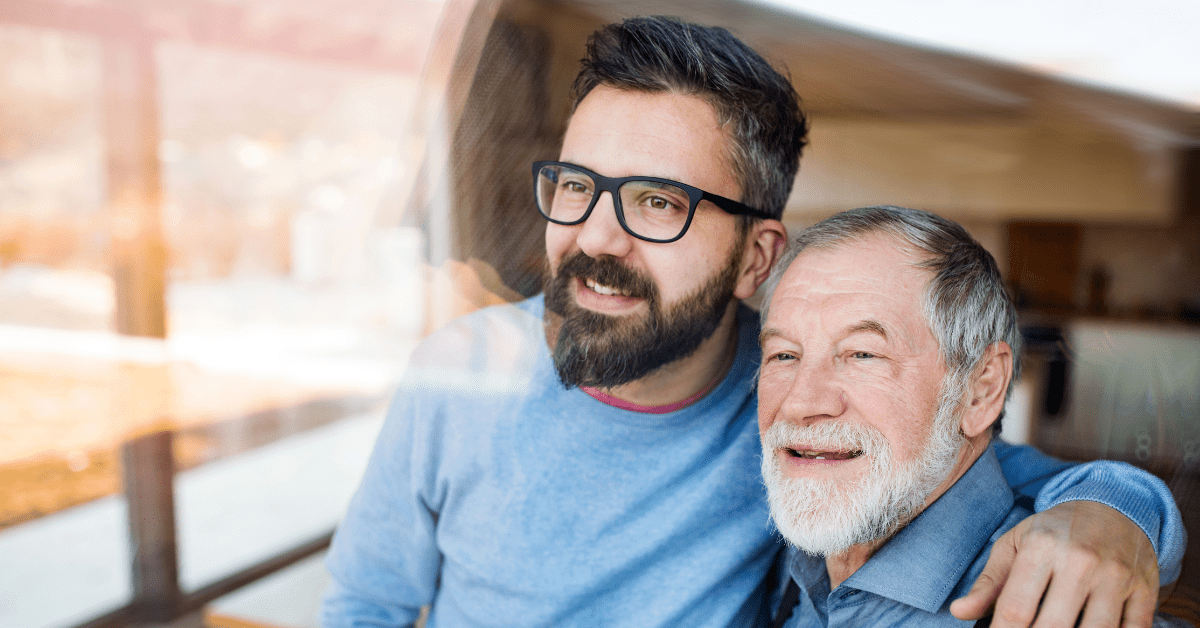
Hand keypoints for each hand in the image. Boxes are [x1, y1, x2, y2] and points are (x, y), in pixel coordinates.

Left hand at [950, 501, 1158, 627]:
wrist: (1115, 507)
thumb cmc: (1055, 531)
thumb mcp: (1015, 545)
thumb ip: (989, 583)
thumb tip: (958, 612)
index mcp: (1041, 547)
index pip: (1015, 609)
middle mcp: (1080, 560)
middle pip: (1053, 626)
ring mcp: (1116, 577)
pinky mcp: (1145, 591)